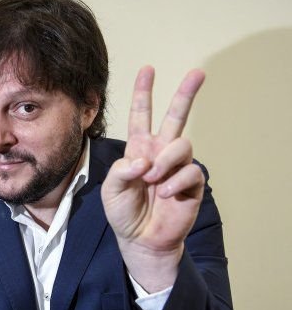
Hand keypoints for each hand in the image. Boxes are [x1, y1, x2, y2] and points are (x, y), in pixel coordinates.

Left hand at [101, 66, 205, 291]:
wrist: (139, 239)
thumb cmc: (123, 211)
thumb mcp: (111, 189)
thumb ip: (121, 170)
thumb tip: (143, 160)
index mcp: (139, 148)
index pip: (141, 115)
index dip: (143, 93)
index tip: (148, 70)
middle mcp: (160, 152)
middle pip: (176, 117)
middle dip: (186, 94)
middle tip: (198, 72)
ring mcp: (176, 167)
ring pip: (183, 144)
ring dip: (165, 161)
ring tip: (152, 180)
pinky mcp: (191, 184)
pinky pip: (190, 171)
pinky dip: (174, 182)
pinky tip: (163, 195)